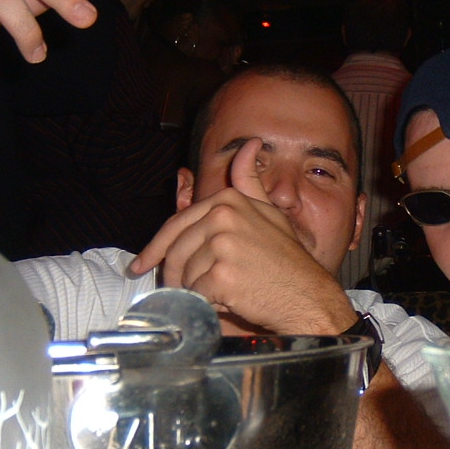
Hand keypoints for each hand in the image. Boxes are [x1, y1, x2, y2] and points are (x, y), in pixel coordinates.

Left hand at [131, 139, 355, 333]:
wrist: (307, 296)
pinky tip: (226, 303)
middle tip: (179, 290)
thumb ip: (249, 181)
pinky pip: (194, 293)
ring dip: (193, 290)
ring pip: (184, 274)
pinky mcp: (221, 275)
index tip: (141, 264)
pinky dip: (204, 304)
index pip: (177, 224)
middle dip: (174, 275)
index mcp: (229, 200)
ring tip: (219, 294)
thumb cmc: (287, 260)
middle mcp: (223, 216)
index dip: (155, 248)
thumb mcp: (268, 212)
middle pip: (176, 251)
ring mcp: (223, 244)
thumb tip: (249, 144)